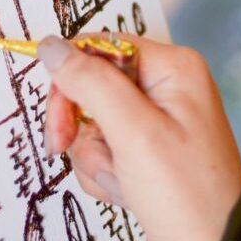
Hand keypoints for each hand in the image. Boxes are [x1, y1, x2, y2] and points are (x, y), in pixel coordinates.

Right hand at [39, 33, 240, 240]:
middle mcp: (167, 85)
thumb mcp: (134, 133)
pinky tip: (128, 189)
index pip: (99, 48)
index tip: (61, 124)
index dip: (71, 84)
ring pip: (94, 122)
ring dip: (97, 158)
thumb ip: (91, 84)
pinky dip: (107, 172)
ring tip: (124, 181)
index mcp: (173, 67)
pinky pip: (106, 146)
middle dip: (85, 131)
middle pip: (92, 86)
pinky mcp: (149, 145)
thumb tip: (52, 46)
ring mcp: (158, 117)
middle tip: (86, 157)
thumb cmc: (188, 194)